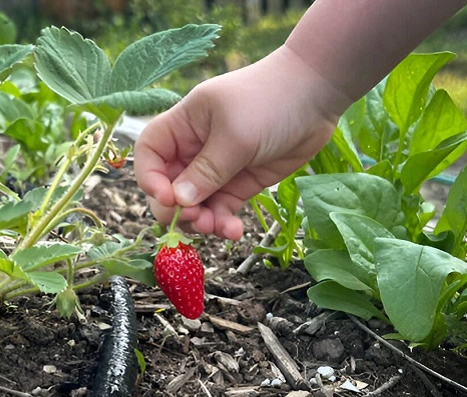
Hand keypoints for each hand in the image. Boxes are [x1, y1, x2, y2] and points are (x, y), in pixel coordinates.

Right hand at [134, 45, 351, 239]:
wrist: (317, 96)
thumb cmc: (270, 102)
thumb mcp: (235, 135)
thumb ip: (207, 171)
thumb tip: (179, 202)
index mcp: (183, 125)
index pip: (150, 154)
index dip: (150, 178)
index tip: (168, 198)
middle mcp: (194, 148)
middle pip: (169, 185)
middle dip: (177, 208)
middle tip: (194, 221)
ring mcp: (217, 168)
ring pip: (195, 203)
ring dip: (201, 220)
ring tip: (216, 228)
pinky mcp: (239, 184)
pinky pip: (221, 209)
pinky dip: (223, 223)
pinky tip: (233, 231)